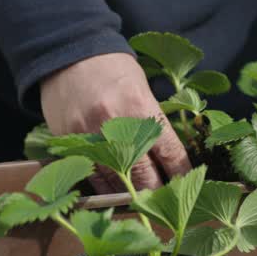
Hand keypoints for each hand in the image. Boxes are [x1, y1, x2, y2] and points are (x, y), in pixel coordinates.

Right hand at [39, 52, 191, 191]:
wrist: (68, 54)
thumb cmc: (112, 68)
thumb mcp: (142, 87)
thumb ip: (153, 120)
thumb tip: (169, 155)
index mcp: (140, 107)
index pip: (170, 153)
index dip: (182, 173)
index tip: (188, 184)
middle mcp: (115, 126)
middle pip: (144, 175)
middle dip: (158, 191)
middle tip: (166, 201)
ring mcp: (89, 137)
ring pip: (117, 181)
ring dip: (132, 194)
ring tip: (143, 201)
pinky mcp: (70, 143)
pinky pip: (92, 175)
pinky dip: (106, 187)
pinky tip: (116, 190)